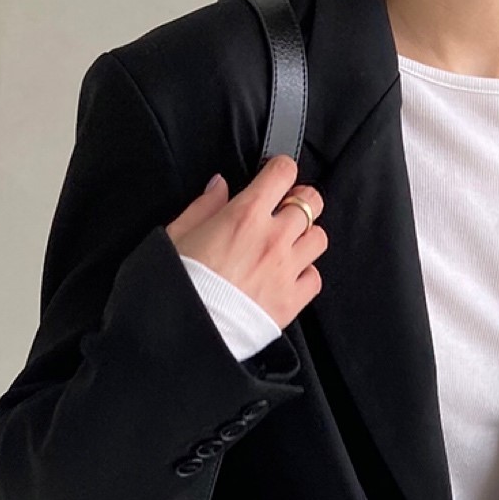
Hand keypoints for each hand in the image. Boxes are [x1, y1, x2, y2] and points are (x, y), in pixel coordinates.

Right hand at [165, 154, 326, 329]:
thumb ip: (204, 205)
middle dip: (301, 200)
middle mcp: (272, 238)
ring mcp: (286, 270)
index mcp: (245, 214)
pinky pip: (315, 278)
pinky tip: (289, 277)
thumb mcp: (179, 233)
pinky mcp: (291, 300)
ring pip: (319, 238)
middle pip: (311, 202)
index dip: (281, 170)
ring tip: (289, 246)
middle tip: (287, 210)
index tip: (276, 177)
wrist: (189, 328)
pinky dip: (306, 275)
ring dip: (306, 238)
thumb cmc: (181, 283)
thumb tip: (219, 186)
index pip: (283, 172)